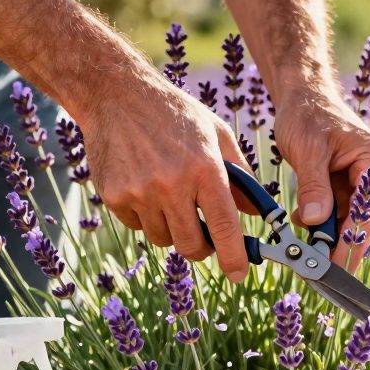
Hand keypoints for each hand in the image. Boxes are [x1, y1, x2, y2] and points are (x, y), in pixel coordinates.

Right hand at [84, 76, 251, 281]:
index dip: (234, 257)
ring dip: (171, 228)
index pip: (224, 227)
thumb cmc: (174, 114)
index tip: (238, 274)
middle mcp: (171, 184)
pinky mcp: (114, 196)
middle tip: (202, 234)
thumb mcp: (216, 134)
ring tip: (169, 196)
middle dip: (201, 248)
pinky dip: (145, 216)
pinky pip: (137, 226)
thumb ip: (240, 175)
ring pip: (163, 239)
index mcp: (204, 168)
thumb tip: (256, 213)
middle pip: (191, 245)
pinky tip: (144, 185)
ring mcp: (139, 192)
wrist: (116, 95)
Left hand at [273, 89, 369, 270]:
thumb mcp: (308, 149)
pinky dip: (318, 223)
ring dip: (329, 236)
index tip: (340, 263)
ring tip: (309, 255)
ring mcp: (356, 179)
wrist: (301, 95)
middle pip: (362, 219)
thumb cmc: (308, 113)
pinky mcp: (340, 184)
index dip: (356, 239)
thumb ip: (314, 185)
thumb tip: (316, 222)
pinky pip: (333, 211)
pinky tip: (300, 225)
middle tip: (324, 271)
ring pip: (347, 218)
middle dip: (344, 245)